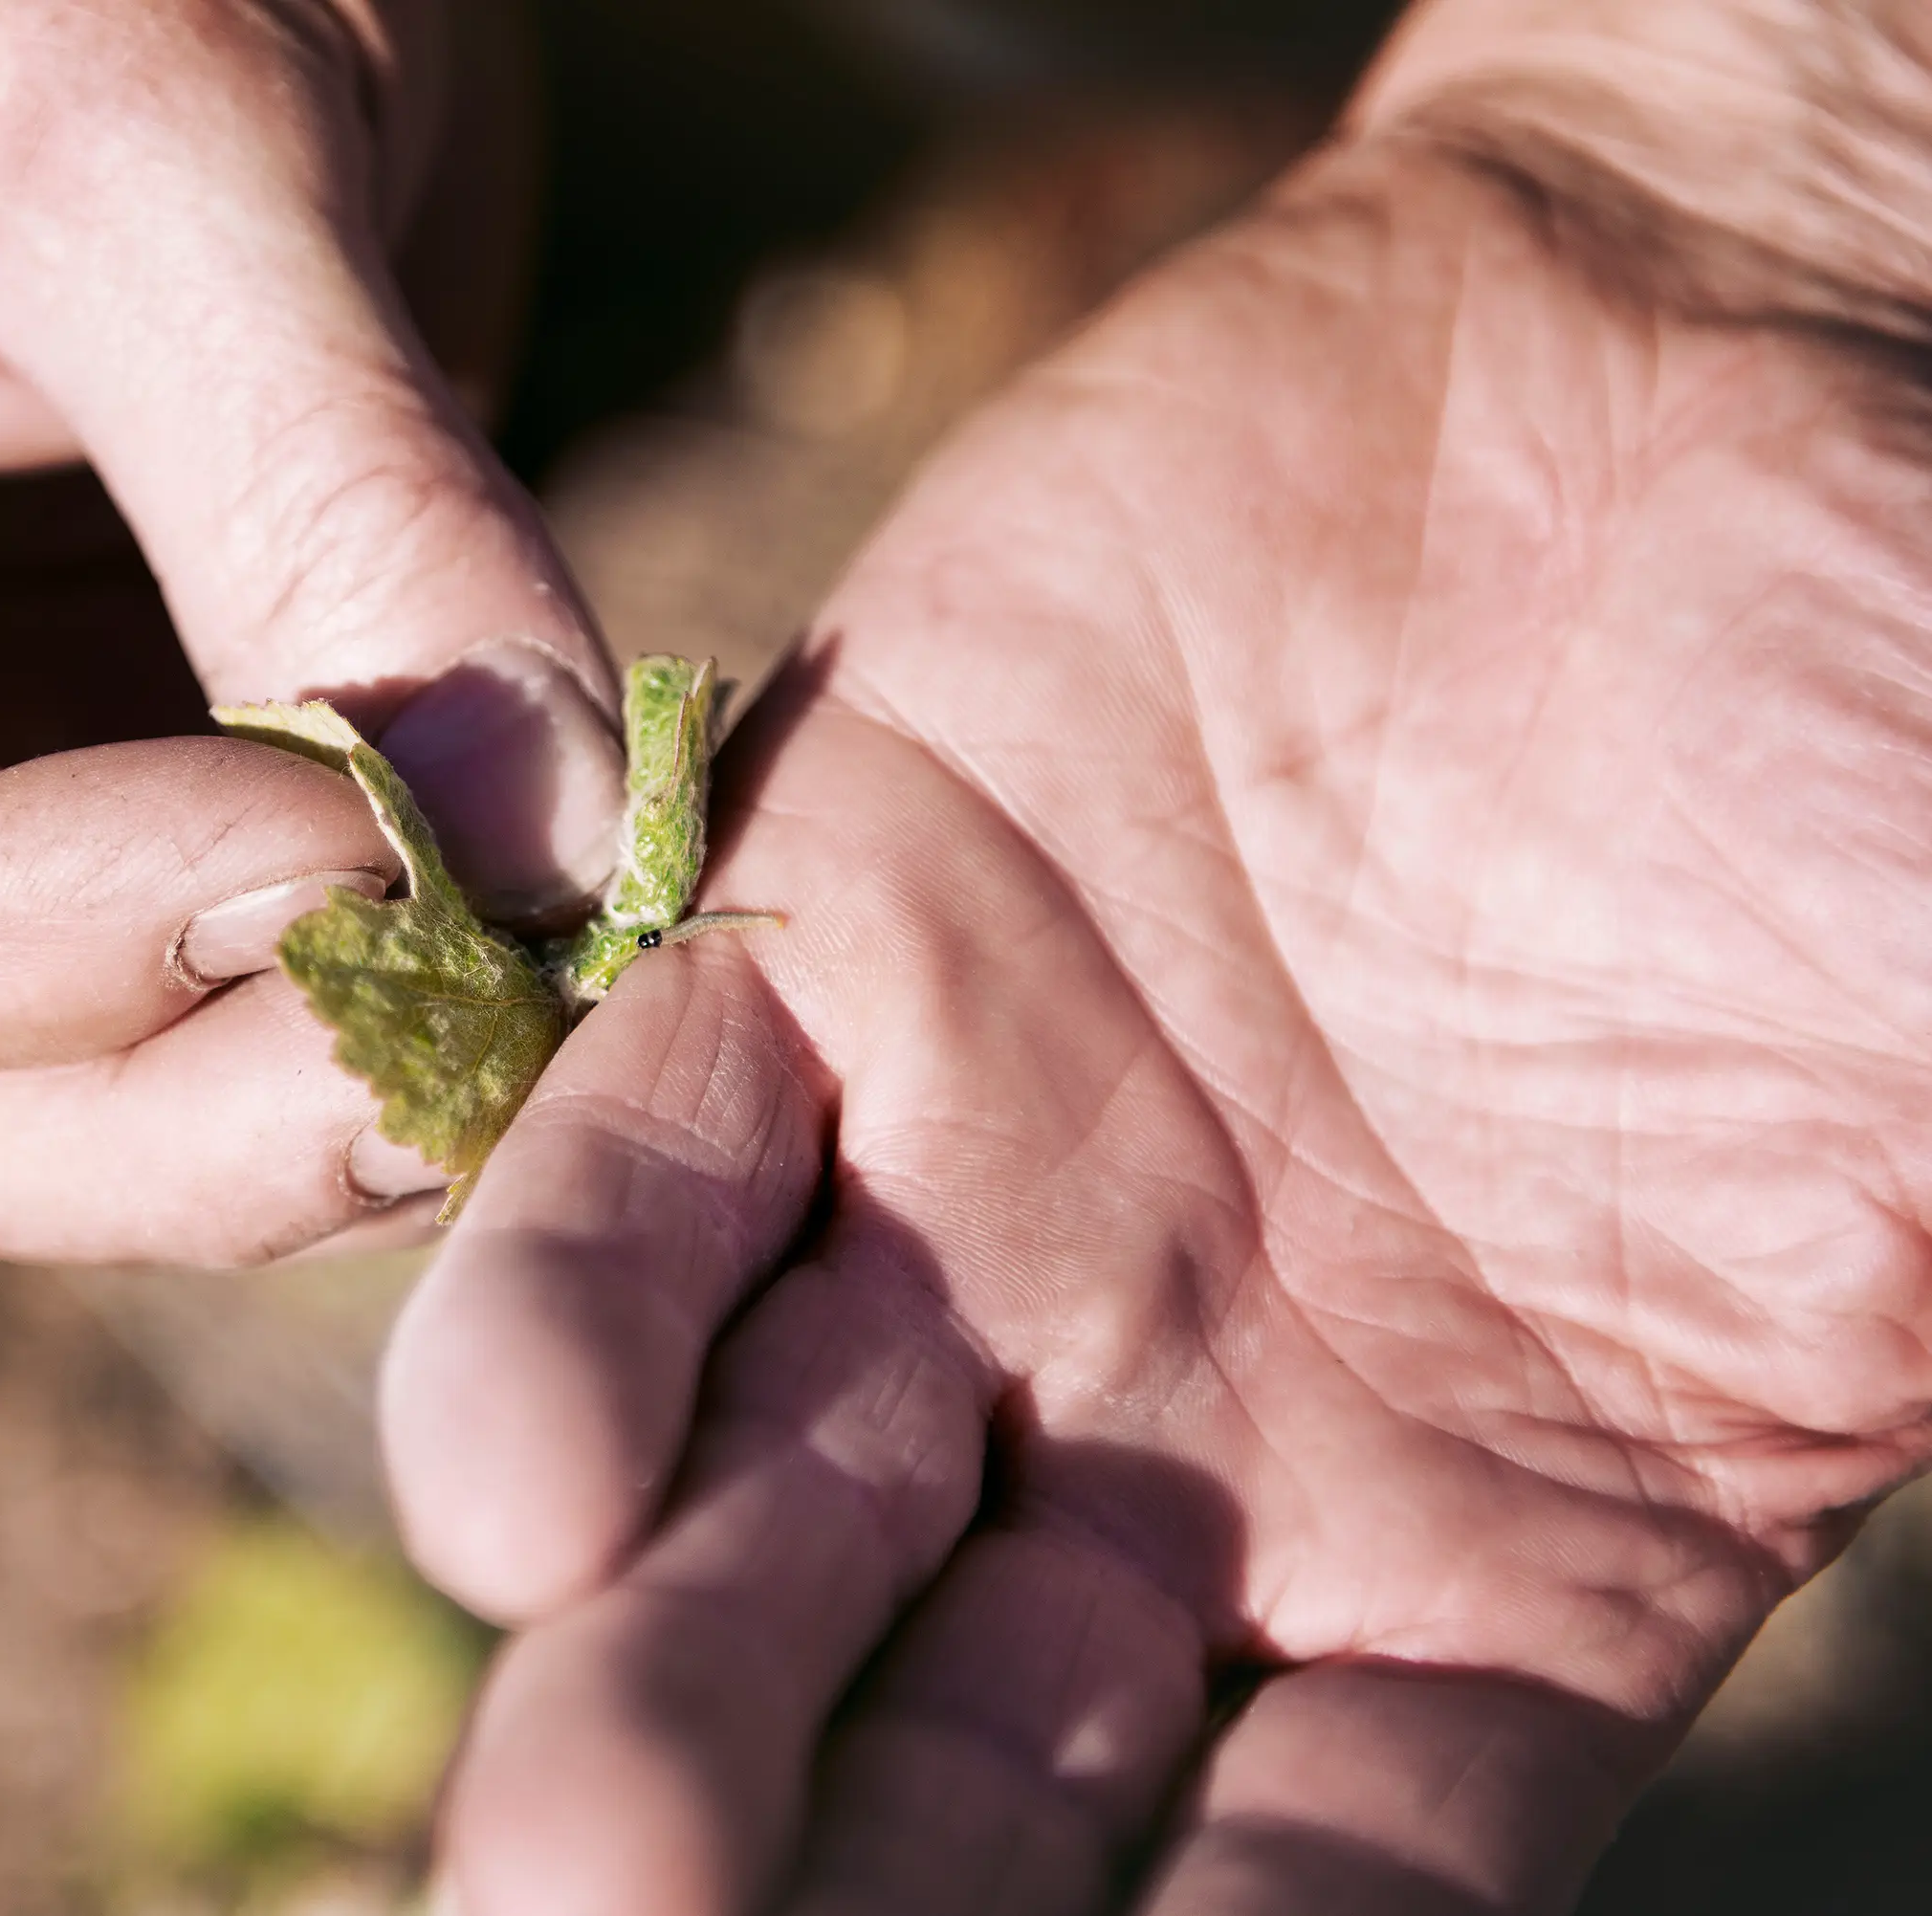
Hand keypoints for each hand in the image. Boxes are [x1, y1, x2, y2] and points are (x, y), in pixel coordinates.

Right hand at [0, 0, 620, 1266]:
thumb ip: (330, 491)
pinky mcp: (102, 811)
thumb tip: (531, 850)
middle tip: (489, 1047)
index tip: (356, 856)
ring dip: (298, 1118)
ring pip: (45, 1124)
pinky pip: (203, 1031)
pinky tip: (540, 972)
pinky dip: (370, 1039)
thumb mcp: (172, 121)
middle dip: (184, 1120)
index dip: (37, 947)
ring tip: (545, 1012)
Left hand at [381, 125, 1931, 1913]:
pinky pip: (650, 1161)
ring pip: (768, 1502)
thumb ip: (1926, 1318)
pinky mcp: (819, 955)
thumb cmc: (1897, 729)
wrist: (1675, 370)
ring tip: (559, 1848)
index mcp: (1487, 1566)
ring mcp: (986, 1209)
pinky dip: (566, 1304)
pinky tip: (495, 1475)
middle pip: (966, 1754)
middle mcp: (1185, 1438)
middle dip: (821, 1880)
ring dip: (657, 1673)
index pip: (1303, 1897)